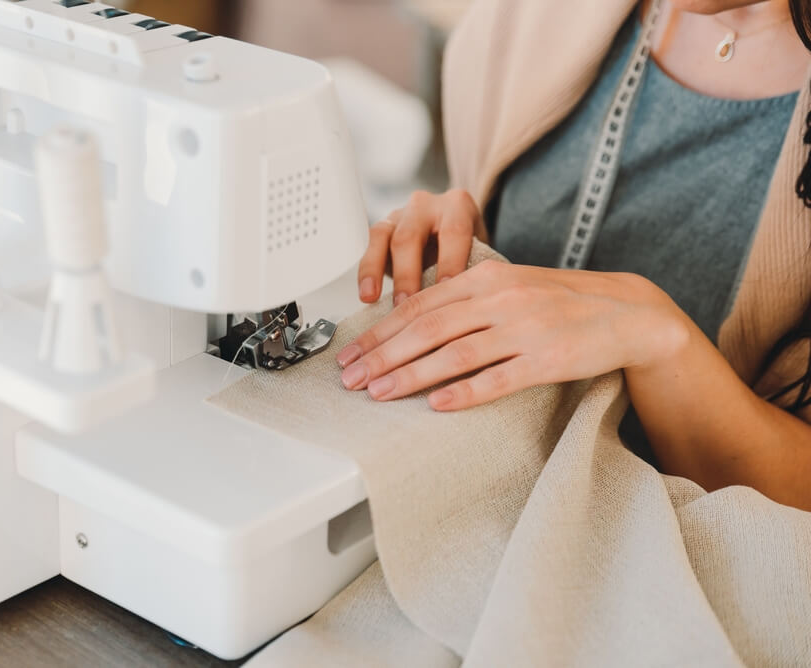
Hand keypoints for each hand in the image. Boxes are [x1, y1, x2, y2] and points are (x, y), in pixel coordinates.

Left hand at [336, 261, 690, 410]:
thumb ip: (462, 300)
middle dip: (382, 356)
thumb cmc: (558, 303)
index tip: (351, 354)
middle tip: (351, 379)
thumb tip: (409, 322)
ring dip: (411, 376)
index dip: (379, 332)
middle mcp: (501, 300)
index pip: (419, 307)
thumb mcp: (507, 287)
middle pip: (427, 329)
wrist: (625, 313)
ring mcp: (525, 329)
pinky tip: (437, 405)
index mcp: (485, 279)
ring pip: (454, 354)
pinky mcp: (547, 360)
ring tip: (379, 394)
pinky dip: (465, 392)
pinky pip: (499, 378)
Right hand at [357, 189, 487, 305]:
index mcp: (458, 207)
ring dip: (375, 270)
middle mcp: (425, 205)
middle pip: (410, 236)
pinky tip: (366, 294)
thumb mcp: (480, 253)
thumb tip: (470, 306)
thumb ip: (475, 269)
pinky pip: (367, 246)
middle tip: (406, 304)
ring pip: (382, 237)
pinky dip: (365, 272)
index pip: (454, 231)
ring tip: (372, 298)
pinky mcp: (380, 229)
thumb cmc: (469, 249)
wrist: (453, 236)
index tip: (446, 291)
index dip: (450, 262)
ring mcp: (399, 214)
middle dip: (407, 273)